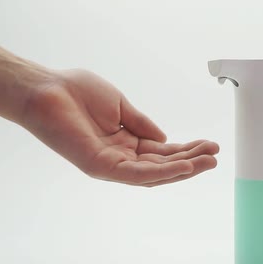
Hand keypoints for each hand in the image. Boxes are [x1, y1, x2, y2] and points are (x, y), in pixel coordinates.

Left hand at [20, 69, 218, 186]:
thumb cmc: (77, 93)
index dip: (186, 149)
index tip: (209, 145)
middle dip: (190, 161)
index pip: (161, 151)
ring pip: (153, 174)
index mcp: (125, 142)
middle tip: (215, 156)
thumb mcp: (121, 106)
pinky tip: (182, 166)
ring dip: (182, 169)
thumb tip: (165, 136)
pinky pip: (134, 174)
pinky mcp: (99, 166)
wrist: (47, 88)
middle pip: (161, 165)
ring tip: (207, 162)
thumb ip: (142, 123)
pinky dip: (160, 172)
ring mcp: (110, 164)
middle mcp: (120, 157)